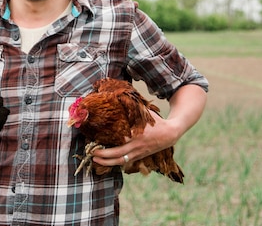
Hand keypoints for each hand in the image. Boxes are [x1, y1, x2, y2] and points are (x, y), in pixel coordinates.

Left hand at [92, 83, 206, 166]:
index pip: (119, 142)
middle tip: (91, 153)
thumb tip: (119, 98)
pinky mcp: (139, 157)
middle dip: (103, 156)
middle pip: (117, 155)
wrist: (170, 134)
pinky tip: (106, 162)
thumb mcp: (144, 113)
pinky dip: (115, 163)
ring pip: (120, 161)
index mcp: (136, 135)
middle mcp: (136, 147)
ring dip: (107, 162)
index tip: (95, 142)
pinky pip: (125, 162)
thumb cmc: (155, 122)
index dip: (107, 144)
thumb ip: (133, 109)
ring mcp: (137, 153)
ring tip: (95, 160)